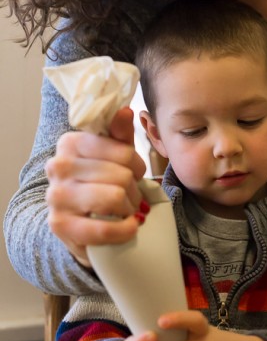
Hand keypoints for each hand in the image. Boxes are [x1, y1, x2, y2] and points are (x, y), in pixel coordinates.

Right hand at [46, 108, 145, 265]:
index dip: (137, 166)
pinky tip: (129, 227)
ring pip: (115, 198)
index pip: (123, 151)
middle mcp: (57, 165)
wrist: (75, 219)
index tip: (134, 173)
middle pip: (122, 175)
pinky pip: (103, 229)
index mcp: (70, 142)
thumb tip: (125, 110)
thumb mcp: (113, 155)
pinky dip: (124, 230)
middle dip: (135, 189)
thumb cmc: (99, 182)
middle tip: (132, 197)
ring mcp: (56, 196)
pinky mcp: (59, 225)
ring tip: (127, 210)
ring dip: (129, 208)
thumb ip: (120, 133)